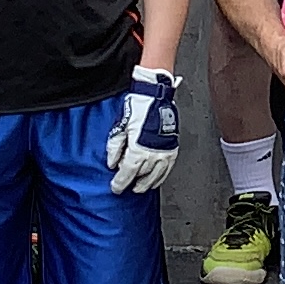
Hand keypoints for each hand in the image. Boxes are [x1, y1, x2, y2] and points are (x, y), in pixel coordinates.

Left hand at [106, 67, 181, 194]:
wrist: (156, 96)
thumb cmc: (139, 107)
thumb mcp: (120, 126)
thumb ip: (115, 147)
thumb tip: (112, 162)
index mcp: (138, 150)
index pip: (127, 173)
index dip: (120, 183)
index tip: (115, 188)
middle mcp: (153, 154)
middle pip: (142, 177)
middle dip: (133, 184)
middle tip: (126, 187)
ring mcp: (165, 152)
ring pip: (156, 176)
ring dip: (147, 183)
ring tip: (140, 187)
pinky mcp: (172, 148)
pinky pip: (167, 169)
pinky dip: (160, 177)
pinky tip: (155, 180)